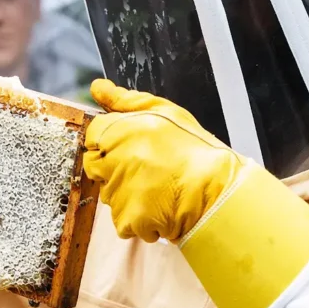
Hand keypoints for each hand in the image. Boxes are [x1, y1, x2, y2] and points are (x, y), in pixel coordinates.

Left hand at [82, 79, 244, 242]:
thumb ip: (124, 101)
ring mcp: (118, 192)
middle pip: (95, 166)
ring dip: (125, 193)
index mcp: (118, 132)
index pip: (92, 135)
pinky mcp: (127, 219)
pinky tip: (157, 207)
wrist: (216, 191)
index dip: (108, 141)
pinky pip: (122, 219)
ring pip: (109, 194)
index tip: (126, 147)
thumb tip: (97, 88)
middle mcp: (113, 161)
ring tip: (155, 188)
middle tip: (144, 169)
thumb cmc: (194, 150)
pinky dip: (136, 218)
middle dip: (112, 168)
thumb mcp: (164, 112)